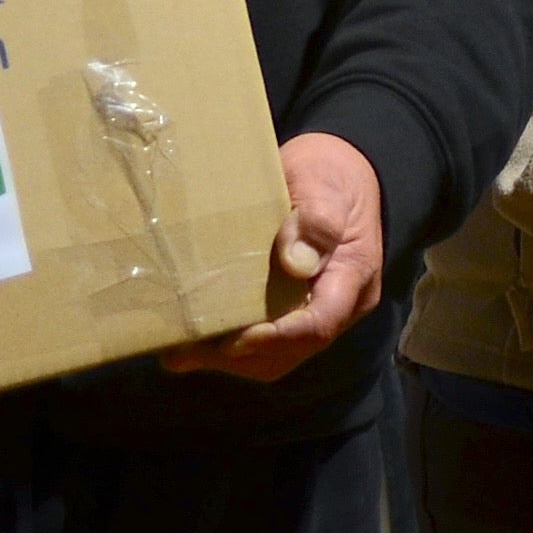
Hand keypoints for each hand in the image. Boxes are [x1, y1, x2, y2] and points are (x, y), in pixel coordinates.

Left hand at [168, 129, 388, 379]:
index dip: (277, 338)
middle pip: (293, 350)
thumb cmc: (331, 175)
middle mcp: (340, 306)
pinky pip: (269, 341)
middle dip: (240, 357)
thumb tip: (296, 263)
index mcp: (352, 278)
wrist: (341, 173)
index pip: (319, 324)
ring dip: (230, 359)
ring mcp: (317, 310)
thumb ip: (317, 221)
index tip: (234, 338)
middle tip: (185, 353)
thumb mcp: (325, 187)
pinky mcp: (295, 308)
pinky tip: (197, 339)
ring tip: (180, 353)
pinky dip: (234, 346)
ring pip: (279, 355)